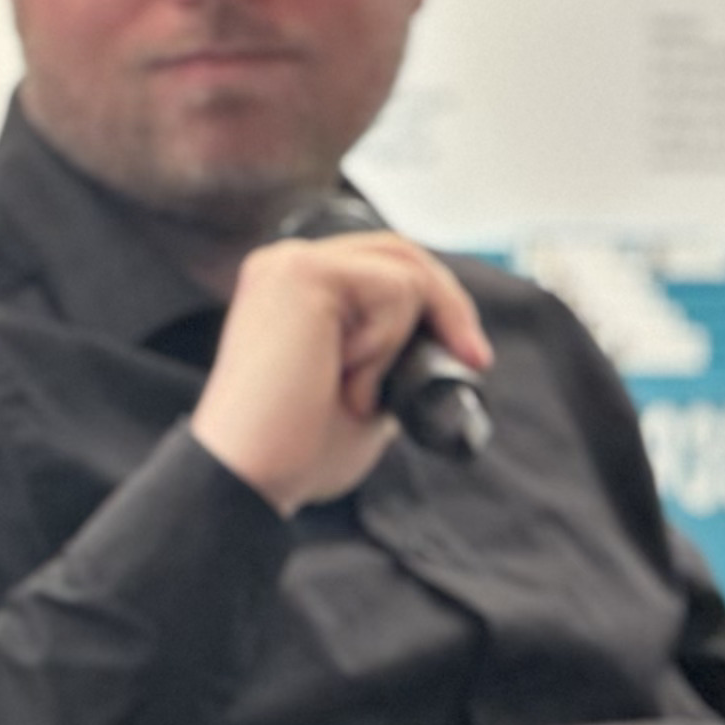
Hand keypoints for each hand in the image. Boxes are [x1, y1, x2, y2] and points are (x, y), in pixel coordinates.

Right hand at [189, 231, 492, 513]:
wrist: (250, 473)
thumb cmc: (294, 449)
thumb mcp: (363, 393)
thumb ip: (390, 360)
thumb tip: (438, 356)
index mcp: (293, 290)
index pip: (382, 265)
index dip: (437, 304)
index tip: (470, 356)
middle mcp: (286, 265)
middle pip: (400, 252)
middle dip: (450, 306)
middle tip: (475, 357)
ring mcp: (291, 263)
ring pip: (403, 272)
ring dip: (399, 339)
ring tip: (354, 386)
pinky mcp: (303, 273)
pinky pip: (393, 289)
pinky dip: (387, 340)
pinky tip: (343, 372)